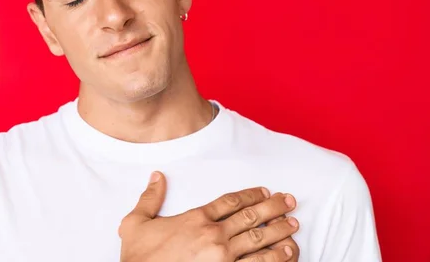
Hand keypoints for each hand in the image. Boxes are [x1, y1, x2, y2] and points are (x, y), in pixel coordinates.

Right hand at [119, 172, 298, 261]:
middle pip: (250, 217)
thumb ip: (149, 198)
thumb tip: (157, 176)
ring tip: (294, 225)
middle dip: (273, 207)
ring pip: (259, 240)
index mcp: (195, 219)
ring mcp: (223, 258)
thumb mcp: (135, 223)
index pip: (229, 201)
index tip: (263, 192)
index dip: (250, 195)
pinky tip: (287, 252)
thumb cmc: (139, 258)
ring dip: (279, 231)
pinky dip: (275, 258)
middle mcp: (213, 235)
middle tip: (289, 201)